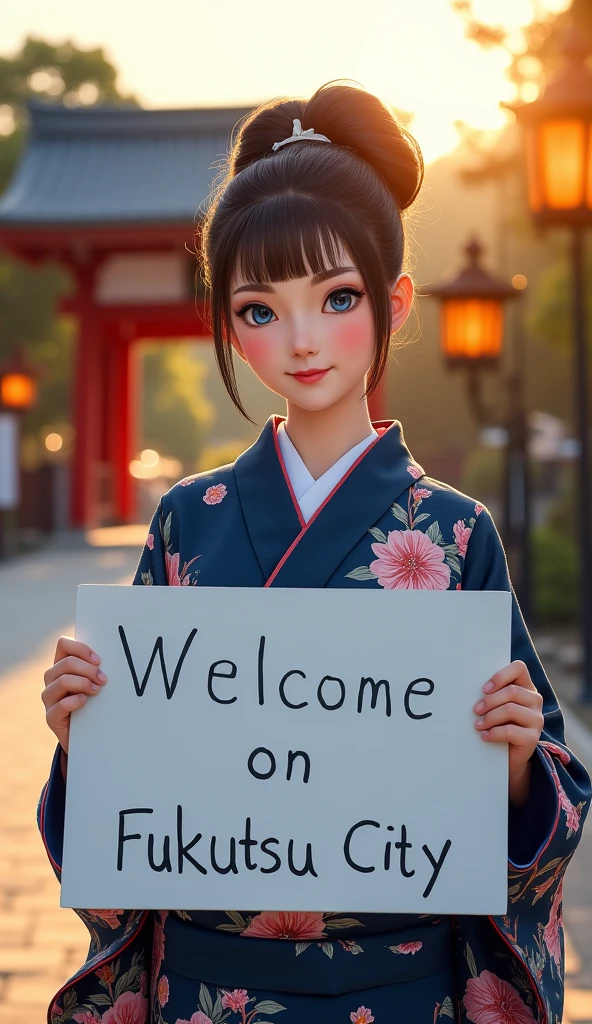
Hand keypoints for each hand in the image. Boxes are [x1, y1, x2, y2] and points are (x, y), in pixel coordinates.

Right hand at [43, 637, 106, 766]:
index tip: (99, 660)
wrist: (88, 735)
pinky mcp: (51, 717)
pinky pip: (58, 705)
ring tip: (97, 690)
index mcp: (62, 665)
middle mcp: (52, 679)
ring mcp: (49, 698)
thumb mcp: (95, 681)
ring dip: (83, 683)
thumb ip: (97, 667)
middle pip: (65, 663)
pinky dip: (74, 701)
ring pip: (61, 681)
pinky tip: (85, 701)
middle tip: (103, 679)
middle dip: (88, 669)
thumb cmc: (95, 702)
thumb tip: (117, 652)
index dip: (81, 648)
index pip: (63, 644)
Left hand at [473, 660, 543, 806]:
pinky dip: (494, 733)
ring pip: (510, 709)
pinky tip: (485, 736)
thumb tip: (466, 684)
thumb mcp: (495, 705)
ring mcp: (536, 719)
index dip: (501, 675)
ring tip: (478, 725)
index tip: (485, 688)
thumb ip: (490, 693)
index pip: (519, 668)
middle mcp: (534, 700)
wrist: (508, 756)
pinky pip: (511, 731)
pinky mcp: (532, 738)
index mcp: (525, 687)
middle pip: (512, 691)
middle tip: (475, 710)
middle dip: (489, 701)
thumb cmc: (498, 724)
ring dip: (489, 717)